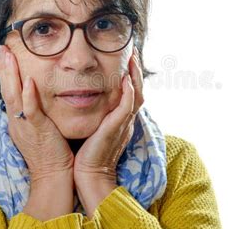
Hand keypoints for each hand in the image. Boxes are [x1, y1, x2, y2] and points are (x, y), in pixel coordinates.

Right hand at [0, 45, 74, 182]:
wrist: (53, 176)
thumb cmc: (51, 153)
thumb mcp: (39, 130)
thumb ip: (36, 114)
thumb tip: (37, 99)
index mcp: (18, 120)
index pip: (9, 92)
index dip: (6, 73)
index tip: (4, 55)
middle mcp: (17, 121)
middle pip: (7, 89)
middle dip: (4, 68)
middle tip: (2, 47)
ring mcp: (26, 126)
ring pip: (14, 96)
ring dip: (11, 75)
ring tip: (8, 55)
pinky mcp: (38, 131)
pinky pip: (31, 111)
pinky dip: (28, 96)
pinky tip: (29, 81)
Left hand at [73, 46, 143, 184]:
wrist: (89, 175)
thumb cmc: (88, 155)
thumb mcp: (95, 130)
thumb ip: (97, 116)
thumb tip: (89, 101)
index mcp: (121, 120)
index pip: (131, 94)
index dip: (132, 76)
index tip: (128, 60)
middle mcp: (126, 121)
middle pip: (138, 91)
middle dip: (137, 71)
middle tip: (135, 53)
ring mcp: (123, 125)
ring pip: (136, 96)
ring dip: (136, 76)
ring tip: (133, 59)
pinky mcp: (115, 129)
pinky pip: (126, 108)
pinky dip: (128, 93)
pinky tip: (126, 79)